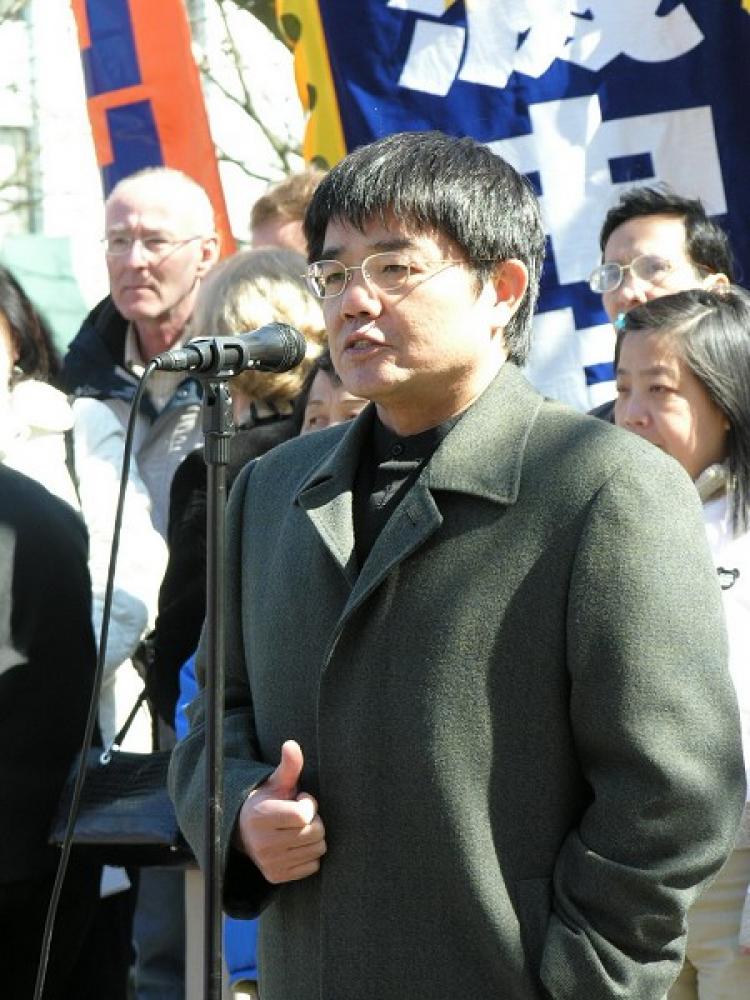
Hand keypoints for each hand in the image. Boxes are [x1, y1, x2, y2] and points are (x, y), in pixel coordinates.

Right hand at [235, 740, 326, 883]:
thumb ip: (288, 766)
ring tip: (298, 828)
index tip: (300, 799)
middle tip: (301, 816)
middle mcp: (263, 843)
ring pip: (317, 849)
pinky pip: (313, 866)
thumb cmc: (267, 801)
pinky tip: (297, 844)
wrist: (244, 831)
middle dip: (315, 820)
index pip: (303, 815)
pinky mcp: (276, 876)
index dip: (309, 804)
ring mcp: (269, 863)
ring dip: (314, 836)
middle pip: (315, 832)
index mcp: (261, 816)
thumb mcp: (277, 782)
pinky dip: (310, 854)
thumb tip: (291, 744)